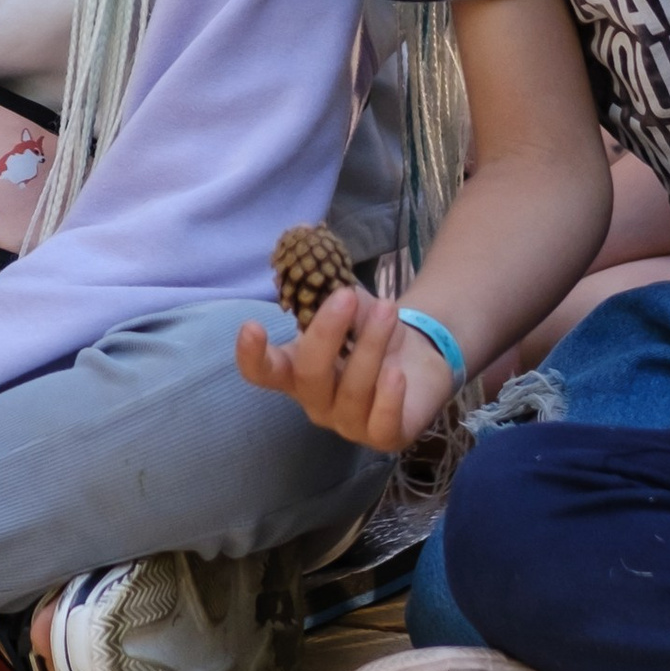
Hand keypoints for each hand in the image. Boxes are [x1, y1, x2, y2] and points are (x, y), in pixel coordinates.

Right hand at [237, 287, 454, 453]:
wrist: (418, 358)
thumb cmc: (369, 330)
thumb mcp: (345, 301)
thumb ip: (323, 279)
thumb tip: (303, 234)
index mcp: (296, 370)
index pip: (263, 372)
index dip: (252, 356)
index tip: (251, 326)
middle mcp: (317, 401)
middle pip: (309, 375)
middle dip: (326, 333)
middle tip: (347, 296)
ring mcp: (349, 423)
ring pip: (352, 391)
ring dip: (370, 345)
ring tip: (388, 309)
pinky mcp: (385, 436)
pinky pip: (381, 423)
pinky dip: (388, 397)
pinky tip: (396, 372)